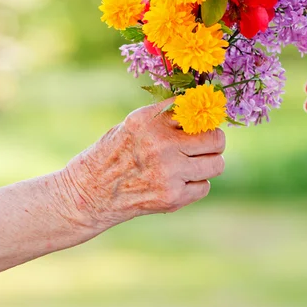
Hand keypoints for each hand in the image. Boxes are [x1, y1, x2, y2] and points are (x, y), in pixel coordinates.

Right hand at [58, 100, 225, 229]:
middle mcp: (162, 143)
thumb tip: (205, 110)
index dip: (203, 118)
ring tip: (192, 165)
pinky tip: (177, 183)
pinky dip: (195, 186)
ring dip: (208, 164)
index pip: (197, 110)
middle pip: (216, 138)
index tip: (202, 123)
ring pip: (216, 164)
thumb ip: (167, 117)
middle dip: (214, 142)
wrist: (90, 192)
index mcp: (151, 119)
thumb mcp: (135, 123)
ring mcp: (169, 172)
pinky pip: (204, 187)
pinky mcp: (172, 196)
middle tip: (206, 145)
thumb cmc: (115, 152)